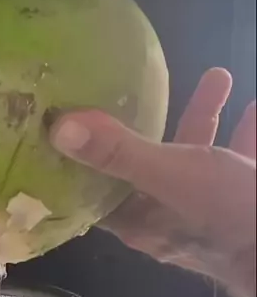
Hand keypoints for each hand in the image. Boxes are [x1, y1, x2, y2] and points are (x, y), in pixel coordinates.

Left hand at [50, 69, 256, 296]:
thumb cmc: (228, 215)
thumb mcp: (171, 176)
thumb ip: (120, 153)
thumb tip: (60, 130)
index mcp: (142, 219)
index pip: (98, 189)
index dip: (84, 159)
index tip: (73, 121)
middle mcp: (171, 218)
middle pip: (151, 164)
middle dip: (156, 121)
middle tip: (149, 84)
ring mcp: (210, 214)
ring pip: (201, 159)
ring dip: (207, 118)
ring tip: (220, 76)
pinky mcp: (243, 206)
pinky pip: (239, 164)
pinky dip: (244, 134)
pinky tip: (254, 107)